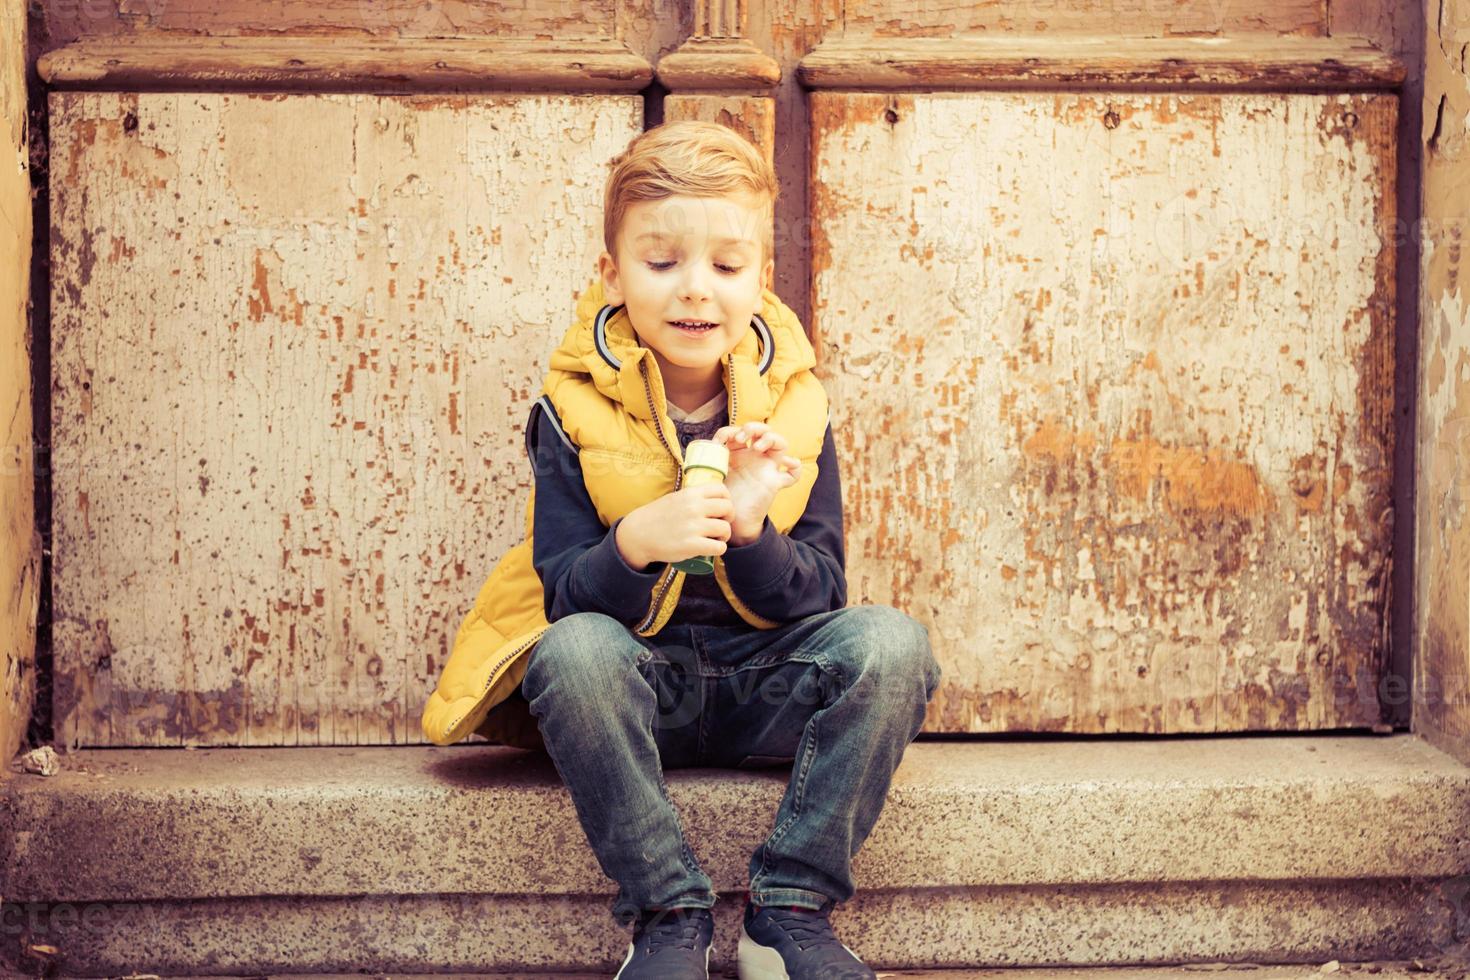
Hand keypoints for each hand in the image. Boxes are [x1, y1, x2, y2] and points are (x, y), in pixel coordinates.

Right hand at [616, 482, 733, 570]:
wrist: (638, 535)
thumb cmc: (657, 517)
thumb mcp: (675, 499)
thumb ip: (693, 497)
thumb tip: (713, 499)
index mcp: (690, 494)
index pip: (722, 490)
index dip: (726, 501)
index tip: (721, 510)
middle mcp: (694, 507)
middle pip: (728, 509)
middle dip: (728, 518)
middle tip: (720, 525)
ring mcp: (693, 526)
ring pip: (725, 529)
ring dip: (724, 536)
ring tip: (715, 539)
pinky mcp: (692, 545)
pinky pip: (719, 547)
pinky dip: (719, 549)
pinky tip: (712, 549)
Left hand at [712, 422, 801, 545]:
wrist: (730, 520)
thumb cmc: (720, 497)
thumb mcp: (711, 476)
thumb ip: (706, 465)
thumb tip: (700, 453)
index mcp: (737, 453)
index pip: (737, 432)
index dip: (728, 431)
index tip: (718, 442)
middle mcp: (754, 457)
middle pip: (763, 430)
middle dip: (753, 427)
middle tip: (740, 437)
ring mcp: (767, 468)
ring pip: (780, 444)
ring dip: (770, 439)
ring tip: (757, 447)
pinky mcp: (774, 482)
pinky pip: (792, 475)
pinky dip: (795, 468)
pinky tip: (789, 464)